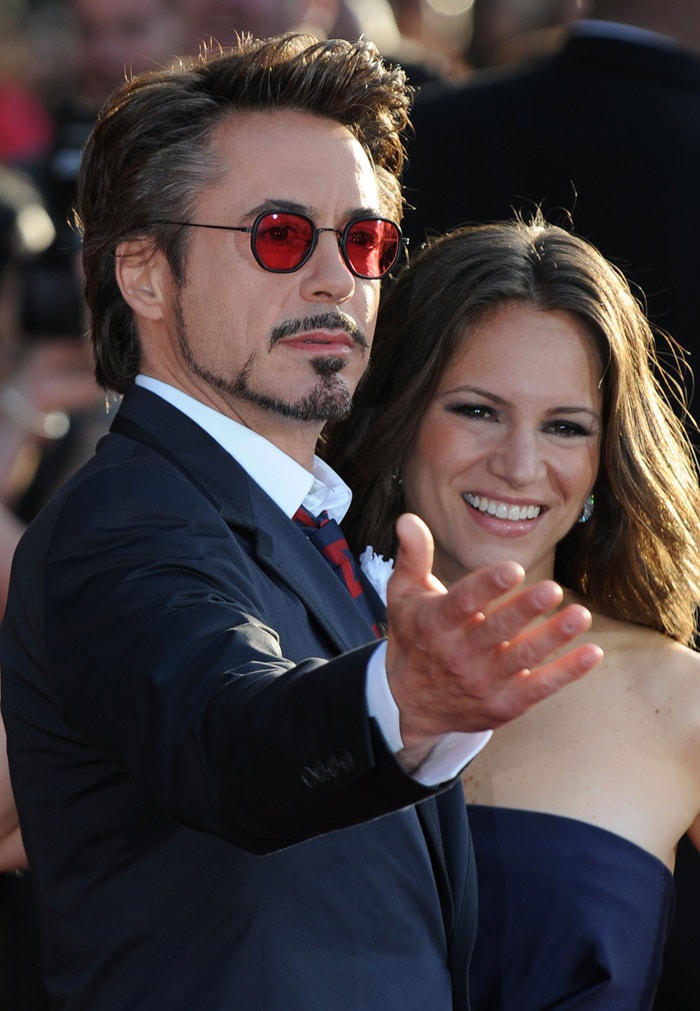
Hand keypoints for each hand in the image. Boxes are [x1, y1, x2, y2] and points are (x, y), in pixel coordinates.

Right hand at [385, 514, 602, 769]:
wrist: (410, 705)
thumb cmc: (414, 638)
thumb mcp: (404, 596)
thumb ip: (412, 556)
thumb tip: (408, 517)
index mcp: (436, 623)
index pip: (464, 602)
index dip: (488, 586)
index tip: (514, 568)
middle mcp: (458, 655)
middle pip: (497, 630)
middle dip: (525, 610)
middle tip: (554, 589)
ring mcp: (482, 683)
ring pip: (523, 658)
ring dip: (553, 637)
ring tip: (581, 615)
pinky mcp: (504, 705)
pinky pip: (539, 688)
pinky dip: (567, 673)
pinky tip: (592, 653)